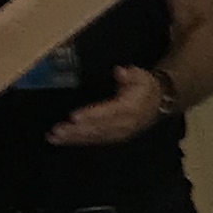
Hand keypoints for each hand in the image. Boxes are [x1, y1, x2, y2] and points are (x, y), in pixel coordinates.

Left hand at [46, 65, 172, 147]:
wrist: (157, 104)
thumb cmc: (145, 88)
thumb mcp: (142, 77)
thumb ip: (131, 75)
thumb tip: (121, 72)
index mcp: (130, 109)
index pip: (108, 113)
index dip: (91, 115)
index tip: (74, 117)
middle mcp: (124, 125)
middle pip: (98, 129)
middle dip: (76, 131)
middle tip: (57, 131)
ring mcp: (118, 133)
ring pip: (94, 137)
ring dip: (74, 138)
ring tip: (54, 138)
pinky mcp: (113, 137)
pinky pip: (95, 140)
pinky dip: (79, 140)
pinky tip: (64, 140)